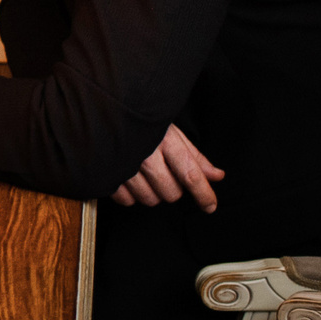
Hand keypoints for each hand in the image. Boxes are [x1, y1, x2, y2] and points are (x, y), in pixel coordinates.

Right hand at [109, 125, 225, 212]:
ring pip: (150, 199)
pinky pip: (127, 200)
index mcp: (165, 141)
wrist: (103, 113)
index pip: (191, 175)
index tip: (210, 206)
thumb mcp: (170, 132)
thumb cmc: (140, 121)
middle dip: (173, 189)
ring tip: (145, 176)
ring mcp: (125, 167)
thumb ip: (194, 156)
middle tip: (164, 174)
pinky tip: (129, 180)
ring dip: (152, 193)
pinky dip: (130, 195)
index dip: (204, 194)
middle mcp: (146, 155)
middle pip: (171, 192)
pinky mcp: (107, 176)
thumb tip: (217, 176)